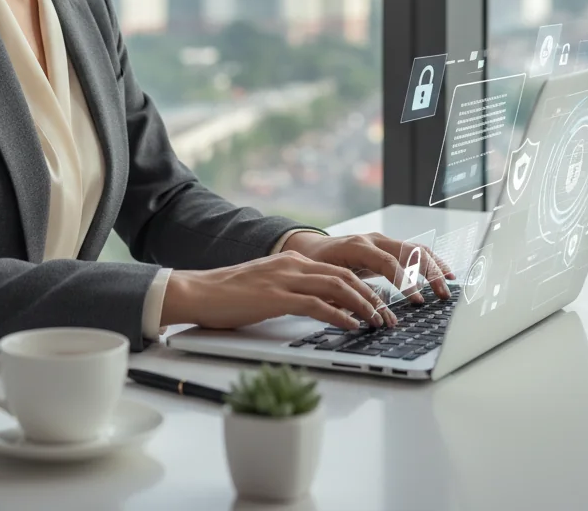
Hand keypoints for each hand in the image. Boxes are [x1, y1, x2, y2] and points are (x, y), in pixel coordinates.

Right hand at [160, 250, 406, 331]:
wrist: (198, 292)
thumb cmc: (229, 296)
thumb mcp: (268, 288)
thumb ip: (295, 292)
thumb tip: (324, 308)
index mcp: (292, 261)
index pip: (339, 270)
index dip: (365, 288)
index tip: (381, 305)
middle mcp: (293, 265)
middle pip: (346, 276)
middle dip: (373, 298)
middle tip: (389, 318)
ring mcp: (285, 279)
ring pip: (337, 287)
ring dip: (363, 306)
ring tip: (378, 323)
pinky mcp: (276, 297)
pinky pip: (316, 304)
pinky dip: (339, 315)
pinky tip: (351, 327)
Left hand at [280, 230, 454, 302]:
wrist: (309, 248)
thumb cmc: (316, 267)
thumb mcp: (326, 282)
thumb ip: (343, 296)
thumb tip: (362, 317)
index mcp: (357, 247)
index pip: (388, 262)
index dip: (405, 281)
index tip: (418, 301)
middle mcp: (373, 240)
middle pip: (409, 251)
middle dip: (428, 274)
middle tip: (442, 295)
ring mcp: (382, 240)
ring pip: (416, 248)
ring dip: (435, 267)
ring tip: (449, 286)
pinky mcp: (388, 246)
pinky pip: (414, 251)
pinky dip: (431, 262)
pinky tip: (444, 274)